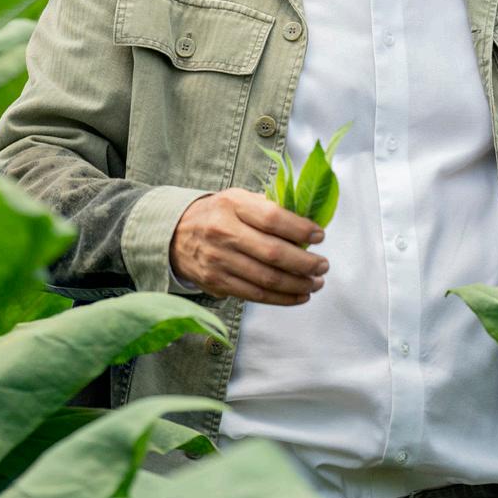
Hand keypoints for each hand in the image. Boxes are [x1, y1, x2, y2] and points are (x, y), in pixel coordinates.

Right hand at [169, 189, 328, 303]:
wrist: (174, 234)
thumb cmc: (218, 214)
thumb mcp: (238, 198)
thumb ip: (268, 208)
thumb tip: (307, 225)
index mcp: (233, 204)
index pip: (273, 218)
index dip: (300, 229)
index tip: (319, 236)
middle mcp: (224, 232)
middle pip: (273, 253)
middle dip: (305, 263)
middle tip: (323, 266)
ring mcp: (219, 260)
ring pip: (266, 279)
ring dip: (297, 284)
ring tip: (316, 283)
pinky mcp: (216, 282)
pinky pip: (255, 295)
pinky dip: (281, 298)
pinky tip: (299, 295)